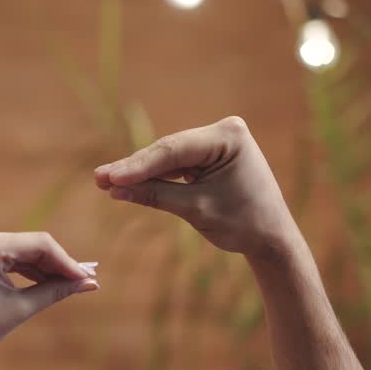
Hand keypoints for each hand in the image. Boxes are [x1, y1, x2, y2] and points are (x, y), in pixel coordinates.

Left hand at [0, 229, 98, 365]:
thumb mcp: (19, 310)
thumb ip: (55, 291)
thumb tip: (89, 283)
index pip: (40, 245)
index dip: (68, 262)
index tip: (89, 279)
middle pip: (33, 245)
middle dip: (59, 264)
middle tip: (88, 281)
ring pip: (24, 250)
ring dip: (46, 267)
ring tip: (73, 284)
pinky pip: (10, 255)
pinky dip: (29, 268)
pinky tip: (50, 281)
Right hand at [93, 116, 298, 258]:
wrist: (272, 238)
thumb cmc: (244, 224)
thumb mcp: (197, 210)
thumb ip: (156, 195)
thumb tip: (116, 189)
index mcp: (229, 136)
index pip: (174, 150)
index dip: (139, 165)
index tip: (109, 177)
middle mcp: (224, 131)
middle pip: (169, 151)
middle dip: (135, 168)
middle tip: (98, 178)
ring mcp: (218, 141)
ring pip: (170, 158)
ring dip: (142, 172)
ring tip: (106, 181)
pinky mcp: (211, 155)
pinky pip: (178, 165)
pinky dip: (157, 177)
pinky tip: (127, 183)